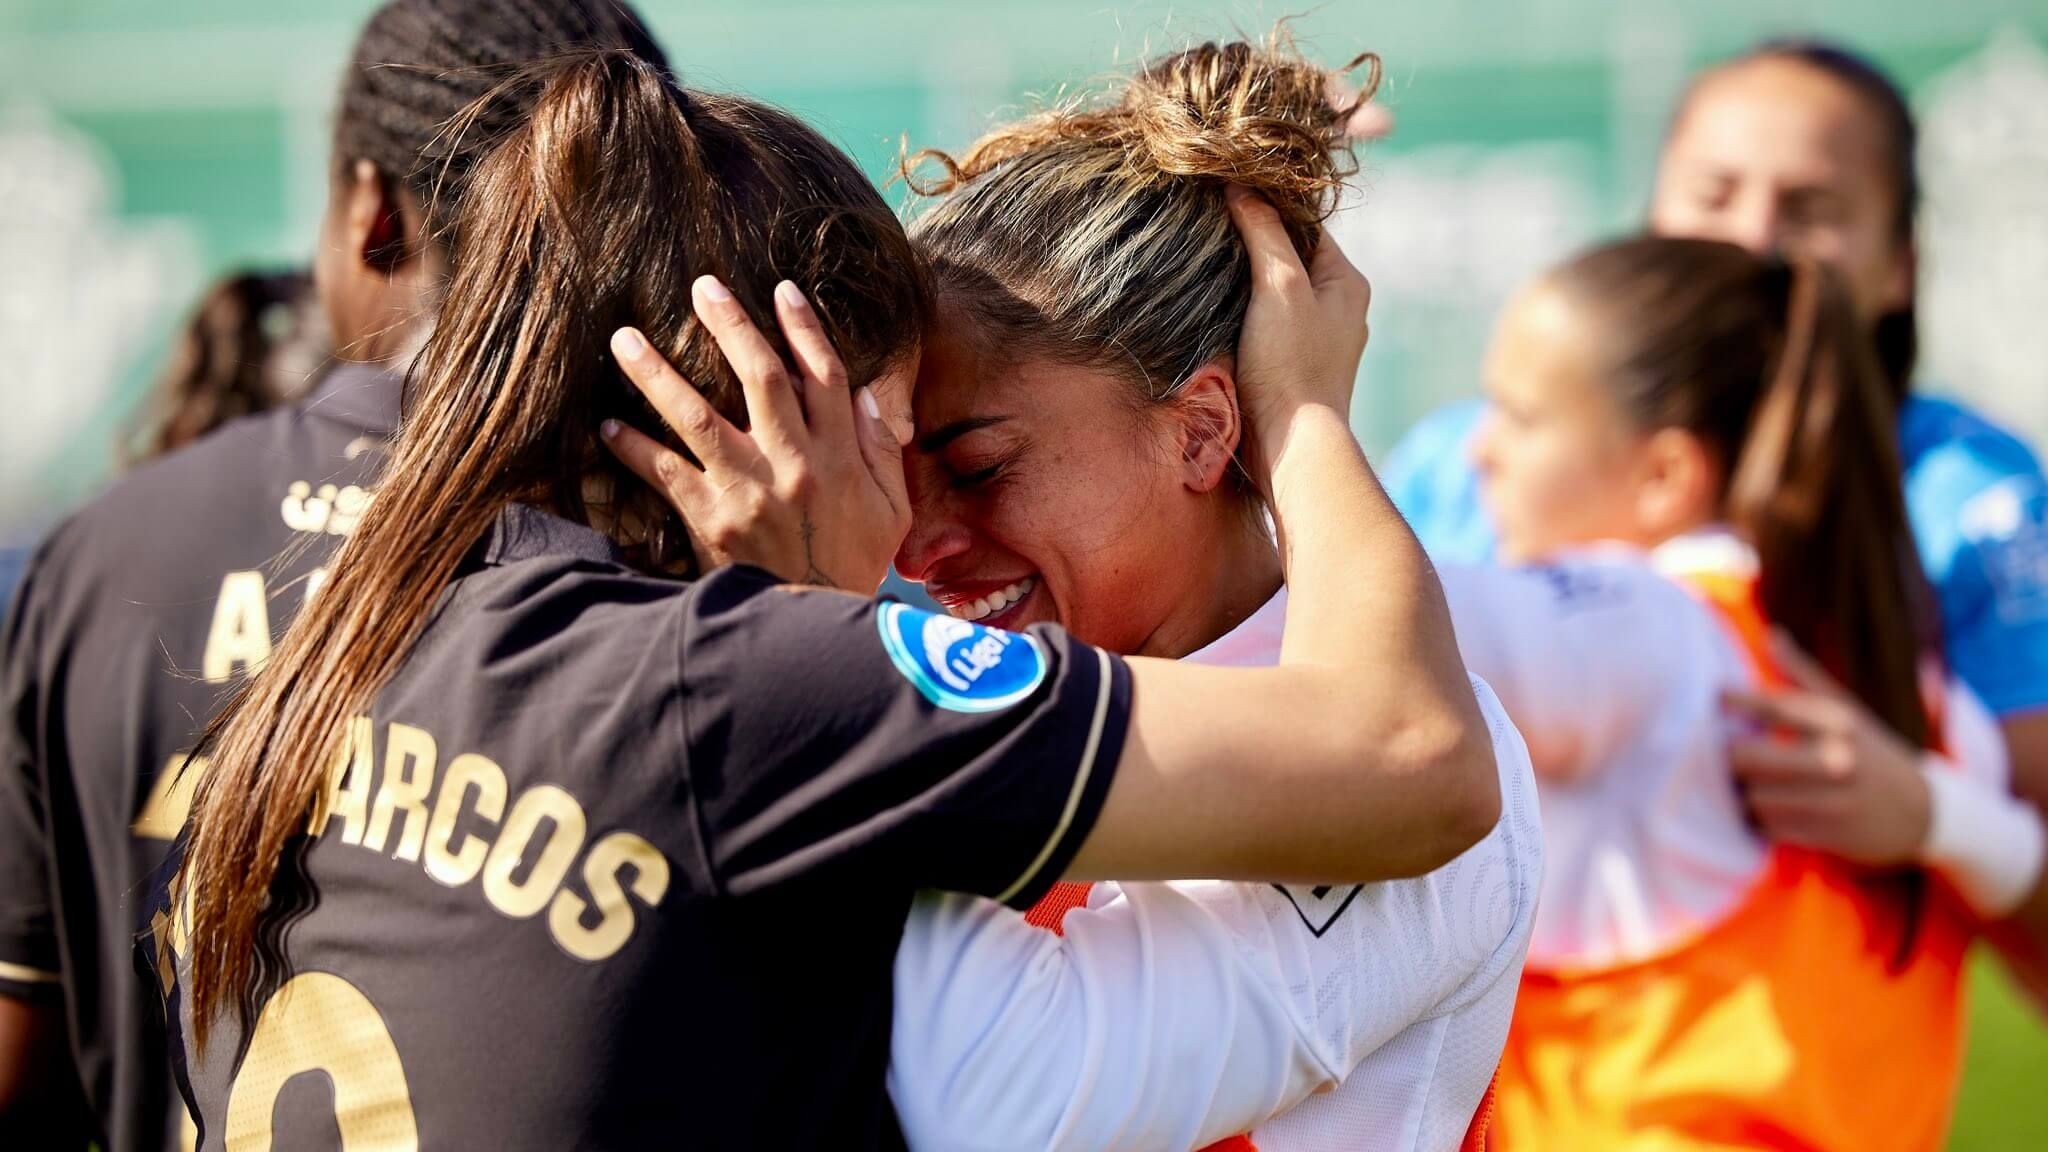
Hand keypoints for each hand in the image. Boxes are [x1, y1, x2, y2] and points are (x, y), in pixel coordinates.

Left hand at [602, 276, 910, 591]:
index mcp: (839, 455)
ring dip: (657, 374)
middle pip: (760, 377)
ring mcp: (748, 489)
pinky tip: (608, 426)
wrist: (815, 623)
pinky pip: (666, 473)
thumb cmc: (854, 565)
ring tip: (625, 340)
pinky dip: (635, 448)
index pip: (824, 374)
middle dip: (730, 325)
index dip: (804, 328)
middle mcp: (793, 462)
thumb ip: (881, 448)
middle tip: (702, 286)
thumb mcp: (891, 508)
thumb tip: (863, 393)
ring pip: (697, 416)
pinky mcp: (712, 520)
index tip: (782, 290)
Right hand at [1223, 185, 1370, 479]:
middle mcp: (1340, 309)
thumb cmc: (1291, 366)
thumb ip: (1264, 233)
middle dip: (1255, 247)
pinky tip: (1220, 315)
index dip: (1269, 209)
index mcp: (1347, 282)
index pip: (1307, 226)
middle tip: (1212, 232)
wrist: (1292, 446)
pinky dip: (1248, 317)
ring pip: (1279, 294)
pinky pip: (1271, 327)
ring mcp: (1320, 341)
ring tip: (1209, 271)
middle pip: (1292, 259)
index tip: (1228, 198)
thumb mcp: (1279, 287)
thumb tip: (1242, 187)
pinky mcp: (1297, 368)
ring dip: (1247, 284)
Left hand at [1722, 630, 1931, 866]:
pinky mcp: (1827, 835)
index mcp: (1839, 723)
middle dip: (1730, 758)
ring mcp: (1833, 801)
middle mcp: (1837, 760)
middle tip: (1726, 756)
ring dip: (1744, 793)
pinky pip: (1769, 827)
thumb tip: (1771, 634)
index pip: (1774, 706)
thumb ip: (1805, 676)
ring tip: (1747, 785)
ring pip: (1754, 796)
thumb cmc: (1874, 754)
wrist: (1926, 813)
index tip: (1717, 699)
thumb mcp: (1849, 711)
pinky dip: (1759, 821)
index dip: (1736, 701)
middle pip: (1749, 758)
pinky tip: (1765, 811)